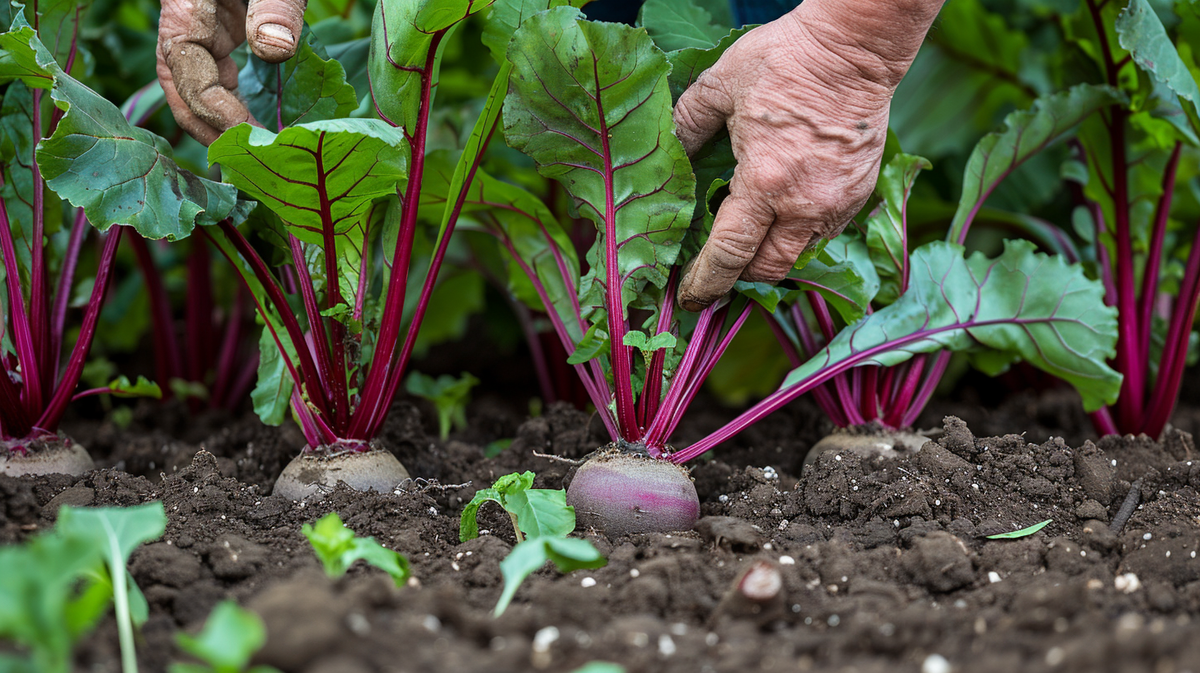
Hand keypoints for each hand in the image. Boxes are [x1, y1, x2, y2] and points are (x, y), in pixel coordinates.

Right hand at [157, 0, 307, 144]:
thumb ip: (273, 8)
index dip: (219, 116)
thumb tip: (276, 52)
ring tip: (251, 154)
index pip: (189, 79)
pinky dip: (232, 103)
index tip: (254, 137)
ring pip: (198, 87)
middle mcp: (186, 26)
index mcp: (185, 12)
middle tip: (248, 165)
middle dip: (211, 132)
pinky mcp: (221, 31)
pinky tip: (253, 127)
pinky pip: (217, 74)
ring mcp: (202, 30)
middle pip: (183, 93)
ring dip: (220, 124)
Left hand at [673, 0, 940, 310]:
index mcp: (764, 182)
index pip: (729, 254)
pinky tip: (781, 215)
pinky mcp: (857, 195)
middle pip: (766, 270)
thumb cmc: (786, 60)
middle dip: (738, 276)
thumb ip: (685, 126)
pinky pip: (823, 234)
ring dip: (769, 257)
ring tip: (747, 243)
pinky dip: (798, 235)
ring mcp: (836, 203)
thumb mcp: (718, 86)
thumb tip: (664, 157)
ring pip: (797, 257)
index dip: (705, 282)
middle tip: (714, 270)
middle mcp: (803, 204)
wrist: (855, 48)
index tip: (690, 299)